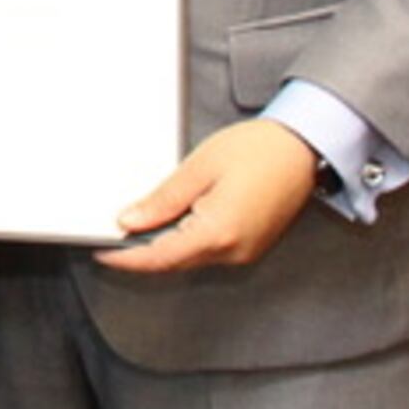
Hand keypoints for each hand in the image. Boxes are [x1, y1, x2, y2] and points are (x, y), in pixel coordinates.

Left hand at [98, 117, 322, 273]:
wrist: (304, 147)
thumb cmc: (260, 150)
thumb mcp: (199, 168)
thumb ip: (162, 200)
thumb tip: (131, 220)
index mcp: (218, 232)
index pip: (160, 257)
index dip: (127, 258)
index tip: (104, 253)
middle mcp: (234, 250)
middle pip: (175, 262)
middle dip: (143, 252)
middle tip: (116, 233)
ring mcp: (246, 252)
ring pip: (192, 258)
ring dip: (166, 246)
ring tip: (143, 223)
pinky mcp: (252, 246)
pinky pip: (210, 251)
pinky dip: (188, 241)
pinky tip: (176, 222)